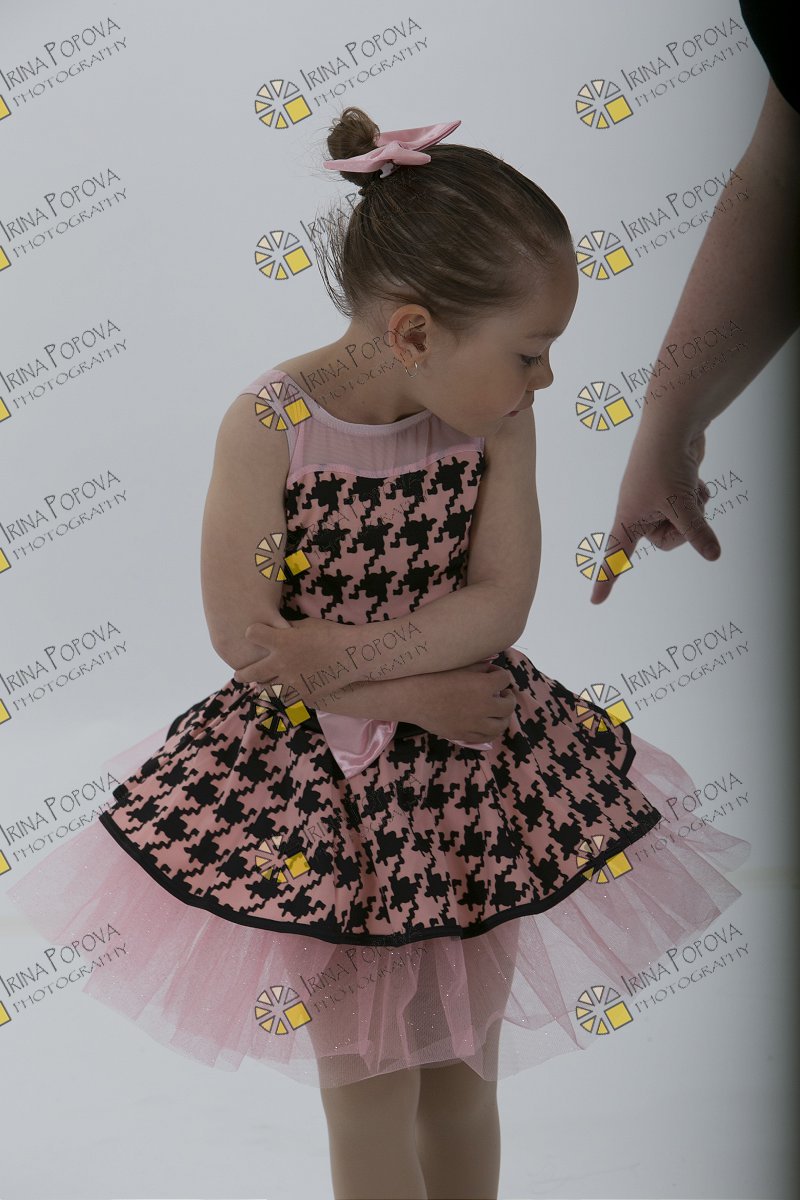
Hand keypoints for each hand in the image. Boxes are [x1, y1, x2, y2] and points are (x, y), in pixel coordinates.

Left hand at [232, 614, 338, 703]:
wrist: (353, 655)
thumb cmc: (332, 634)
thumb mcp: (307, 624)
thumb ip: (287, 629)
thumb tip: (275, 630)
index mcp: (281, 641)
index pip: (251, 634)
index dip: (253, 632)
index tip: (254, 634)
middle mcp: (281, 663)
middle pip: (249, 672)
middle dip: (242, 674)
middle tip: (240, 675)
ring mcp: (291, 682)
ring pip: (265, 690)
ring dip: (263, 686)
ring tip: (262, 685)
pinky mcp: (302, 695)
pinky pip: (284, 700)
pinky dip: (281, 696)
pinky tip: (283, 693)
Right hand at [411, 662, 518, 743]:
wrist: (412, 698)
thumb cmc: (433, 676)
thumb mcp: (459, 666)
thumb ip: (479, 667)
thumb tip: (491, 669)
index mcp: (483, 686)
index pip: (505, 679)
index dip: (501, 674)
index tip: (494, 674)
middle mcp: (484, 707)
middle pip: (509, 705)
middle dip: (507, 696)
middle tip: (501, 693)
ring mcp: (475, 724)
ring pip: (502, 724)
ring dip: (503, 715)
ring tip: (496, 710)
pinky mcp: (465, 735)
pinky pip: (487, 737)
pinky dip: (491, 729)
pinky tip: (486, 723)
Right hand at [590, 425, 721, 604]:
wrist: (672, 425)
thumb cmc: (666, 464)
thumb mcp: (683, 505)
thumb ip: (697, 533)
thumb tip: (713, 555)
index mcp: (629, 518)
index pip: (615, 557)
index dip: (606, 579)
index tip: (596, 602)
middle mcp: (638, 510)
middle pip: (665, 541)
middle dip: (682, 528)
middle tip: (686, 510)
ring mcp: (655, 498)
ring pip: (682, 522)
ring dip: (693, 509)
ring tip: (689, 488)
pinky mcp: (671, 486)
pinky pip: (689, 505)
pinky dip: (696, 496)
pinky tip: (695, 480)